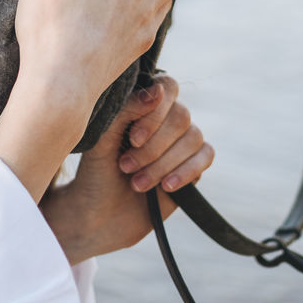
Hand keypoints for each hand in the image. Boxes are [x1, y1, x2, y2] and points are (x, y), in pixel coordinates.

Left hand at [41, 75, 214, 262]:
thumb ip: (128, 109)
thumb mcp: (104, 137)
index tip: (133, 139)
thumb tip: (158, 91)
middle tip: (126, 166)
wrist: (100, 214)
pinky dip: (186, 171)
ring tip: (137, 183)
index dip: (155, 113)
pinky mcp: (193, 166)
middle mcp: (167, 118)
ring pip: (193, 137)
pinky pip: (206, 156)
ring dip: (163, 163)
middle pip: (181, 116)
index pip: (167, 87)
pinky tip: (165, 186)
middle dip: (154, 146)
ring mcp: (181, 141)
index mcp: (144, 103)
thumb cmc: (97, 170)